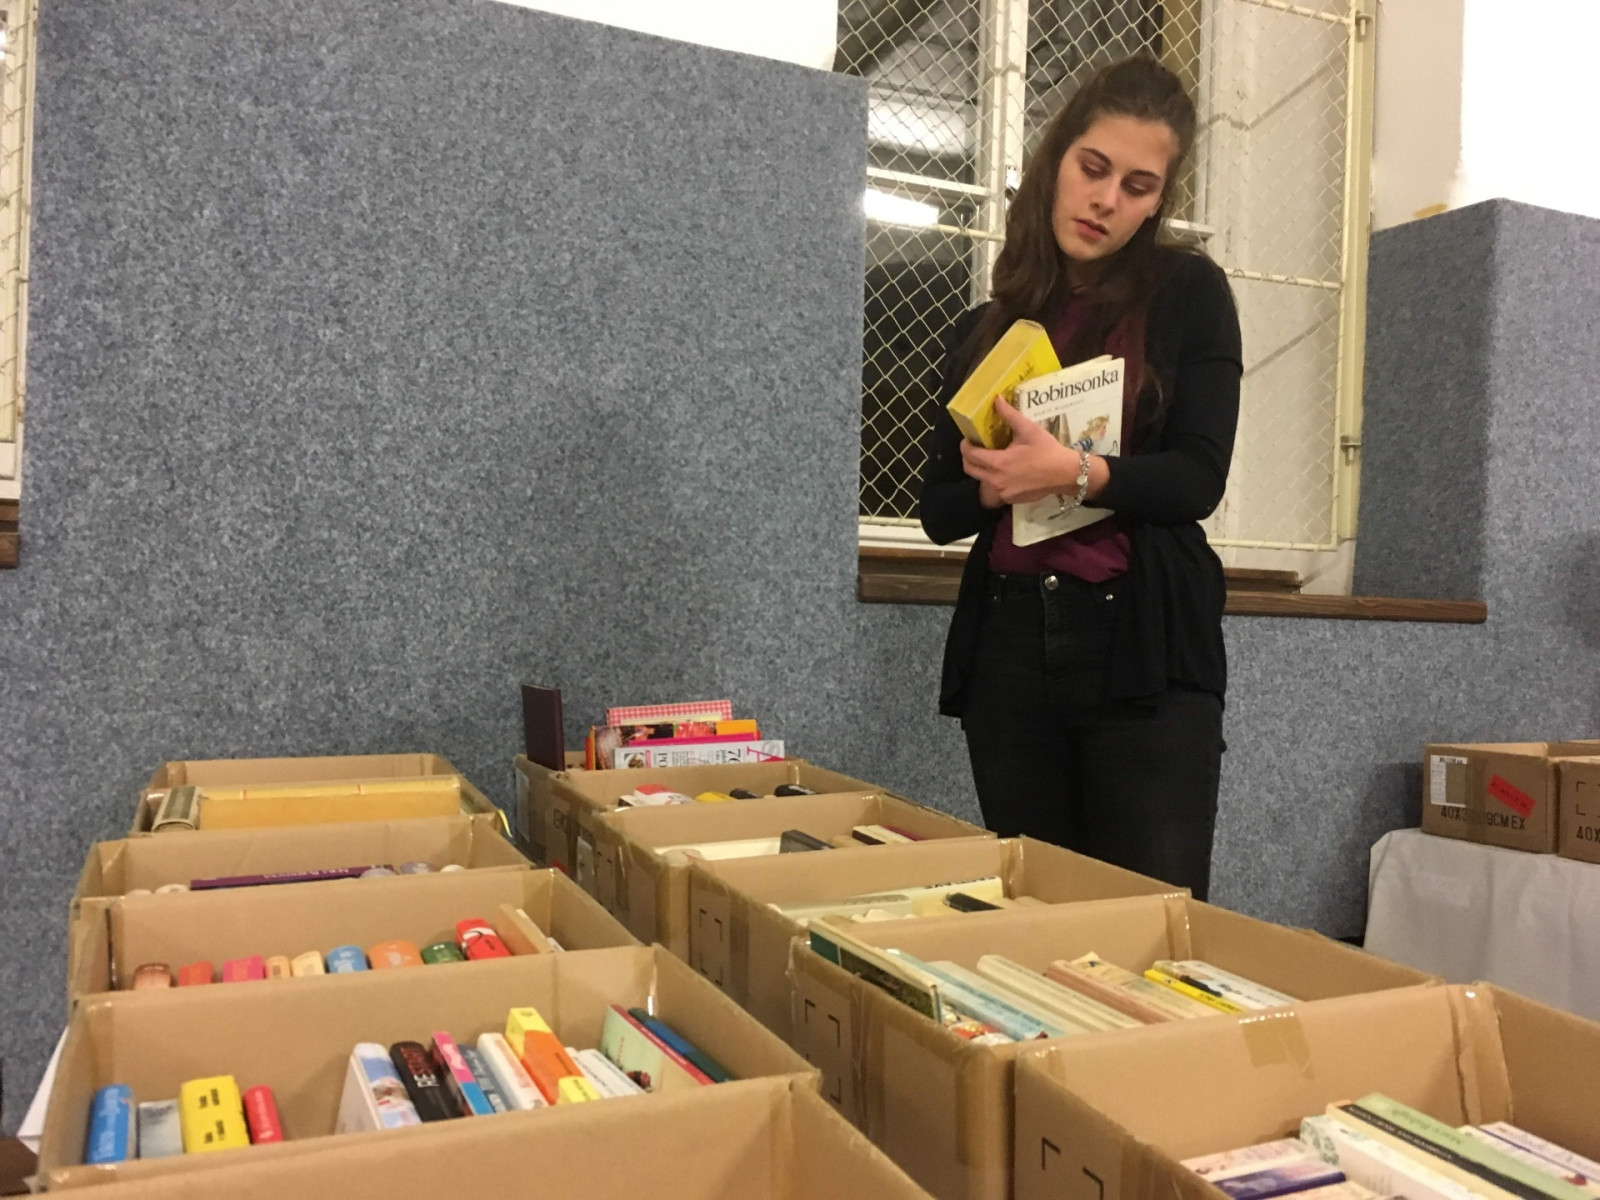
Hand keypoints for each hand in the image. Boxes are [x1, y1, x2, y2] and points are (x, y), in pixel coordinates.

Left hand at [960, 397, 1105, 504]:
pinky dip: (995, 478)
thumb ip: (1009, 415)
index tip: (968, 438)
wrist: (1065, 473)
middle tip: (975, 447)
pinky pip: (995, 488)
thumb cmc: (1047, 450)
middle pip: (970, 469)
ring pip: (981, 479)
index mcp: (998, 462)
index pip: (970, 454)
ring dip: (981, 468)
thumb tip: (996, 399)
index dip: (965, 445)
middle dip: (968, 457)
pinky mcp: (1010, 499)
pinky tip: (1006, 470)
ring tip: (991, 457)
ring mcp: (1003, 492)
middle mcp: (996, 480)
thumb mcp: (1028, 430)